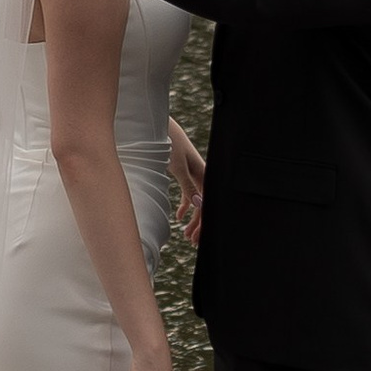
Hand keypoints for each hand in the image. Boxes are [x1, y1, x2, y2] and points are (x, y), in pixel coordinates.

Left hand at [168, 122, 205, 244]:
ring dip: (193, 219)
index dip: (204, 224)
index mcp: (205, 175)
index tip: (197, 239)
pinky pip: (189, 195)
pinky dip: (185, 207)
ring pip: (197, 203)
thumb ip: (189, 186)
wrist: (162, 128)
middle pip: (205, 206)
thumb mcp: (179, 167)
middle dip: (200, 226)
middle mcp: (202, 177)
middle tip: (193, 242)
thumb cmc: (171, 144)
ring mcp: (194, 176)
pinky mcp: (185, 174)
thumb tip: (199, 204)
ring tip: (186, 235)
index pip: (208, 205)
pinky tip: (179, 217)